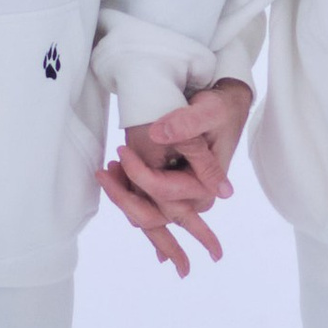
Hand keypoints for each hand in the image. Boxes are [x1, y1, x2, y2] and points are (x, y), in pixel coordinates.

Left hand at [100, 79, 253, 277]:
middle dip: (122, 198)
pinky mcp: (172, 192)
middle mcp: (194, 200)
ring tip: (107, 171)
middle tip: (102, 173)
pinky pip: (144, 205)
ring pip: (144, 216)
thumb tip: (158, 135)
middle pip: (151, 217)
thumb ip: (187, 123)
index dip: (139, 174)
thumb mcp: (209, 111)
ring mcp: (183, 200)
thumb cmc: (220, 110)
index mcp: (205, 186)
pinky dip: (126, 192)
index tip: (122, 150)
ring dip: (122, 197)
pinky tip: (115, 171)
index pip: (164, 191)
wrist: (225, 110)